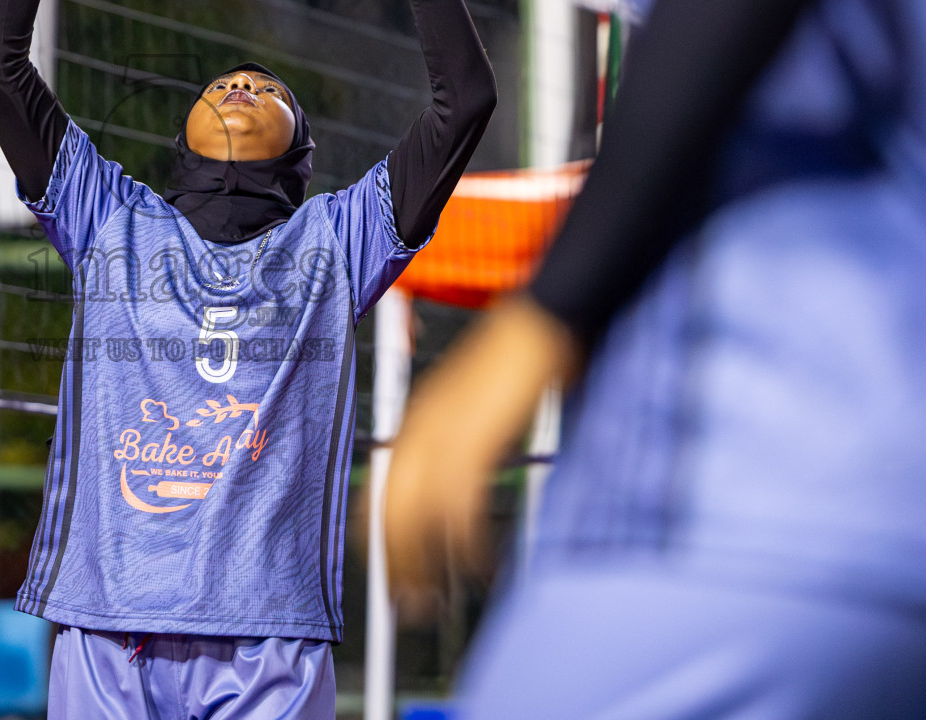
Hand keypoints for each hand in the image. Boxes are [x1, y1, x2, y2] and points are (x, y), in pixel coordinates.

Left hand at [383, 296, 582, 597]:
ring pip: (416, 516)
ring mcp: (444, 433)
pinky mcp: (475, 441)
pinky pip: (458, 509)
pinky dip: (466, 545)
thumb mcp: (479, 404)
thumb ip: (462, 440)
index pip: (380, 487)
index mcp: (417, 418)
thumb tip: (459, 485)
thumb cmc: (523, 359)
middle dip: (397, 564)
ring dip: (425, 566)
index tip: (389, 571)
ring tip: (436, 600)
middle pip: (390, 509)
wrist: (546, 320)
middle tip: (408, 604)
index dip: (379, 535)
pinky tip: (477, 565)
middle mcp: (420, 427)